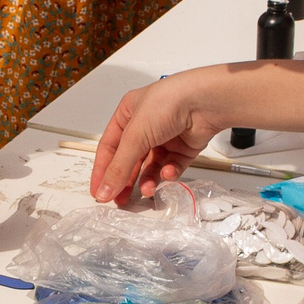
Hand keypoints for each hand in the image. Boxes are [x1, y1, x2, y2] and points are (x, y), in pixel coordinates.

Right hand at [91, 70, 223, 202]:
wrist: (204, 102)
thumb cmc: (168, 103)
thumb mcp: (135, 135)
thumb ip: (119, 166)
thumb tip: (104, 190)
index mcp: (127, 114)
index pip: (109, 147)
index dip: (103, 170)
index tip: (98, 191)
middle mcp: (145, 126)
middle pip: (129, 160)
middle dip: (125, 180)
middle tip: (120, 200)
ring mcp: (165, 137)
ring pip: (151, 166)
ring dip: (148, 180)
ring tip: (146, 190)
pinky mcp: (183, 147)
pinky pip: (171, 166)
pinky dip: (168, 173)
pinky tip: (167, 173)